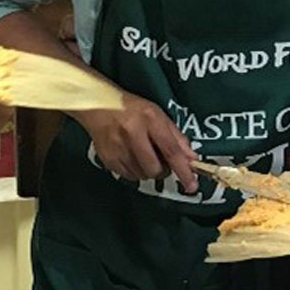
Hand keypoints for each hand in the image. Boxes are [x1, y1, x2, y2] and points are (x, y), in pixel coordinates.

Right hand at [73, 92, 195, 192]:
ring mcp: (117, 148)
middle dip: (162, 170)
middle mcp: (132, 133)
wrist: (97, 105)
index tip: (192, 185)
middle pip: (154, 169)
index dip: (183, 170)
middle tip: (160, 160)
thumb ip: (176, 137)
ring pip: (141, 175)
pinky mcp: (107, 158)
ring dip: (147, 170)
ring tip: (143, 154)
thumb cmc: (131, 108)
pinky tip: (131, 156)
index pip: (170, 150)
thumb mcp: (157, 115)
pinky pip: (128, 176)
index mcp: (149, 119)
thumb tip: (192, 159)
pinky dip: (134, 170)